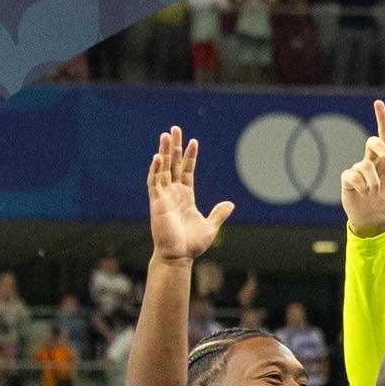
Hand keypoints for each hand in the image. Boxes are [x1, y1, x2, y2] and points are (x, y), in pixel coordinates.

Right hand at [145, 126, 233, 264]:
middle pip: (173, 164)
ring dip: (163, 152)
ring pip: (162, 169)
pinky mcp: (156, 203)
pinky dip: (155, 170)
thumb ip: (219, 213)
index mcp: (185, 196)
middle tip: (174, 129)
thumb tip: (230, 204)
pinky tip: (157, 157)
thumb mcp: (210, 226)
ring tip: (166, 135)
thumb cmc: (192, 244)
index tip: (193, 142)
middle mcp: (173, 193)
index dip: (189, 156)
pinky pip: (154, 183)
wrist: (179, 256)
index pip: (186, 171)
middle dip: (173, 147)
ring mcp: (164, 196)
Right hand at [340, 99, 384, 235]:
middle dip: (378, 145)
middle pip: (372, 142)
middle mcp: (372, 161)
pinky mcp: (348, 179)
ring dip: (373, 182)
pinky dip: (362, 187)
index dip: (382, 119)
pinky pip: (353, 175)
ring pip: (364, 165)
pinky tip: (364, 194)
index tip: (378, 103)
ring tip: (374, 194)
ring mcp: (359, 169)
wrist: (374, 221)